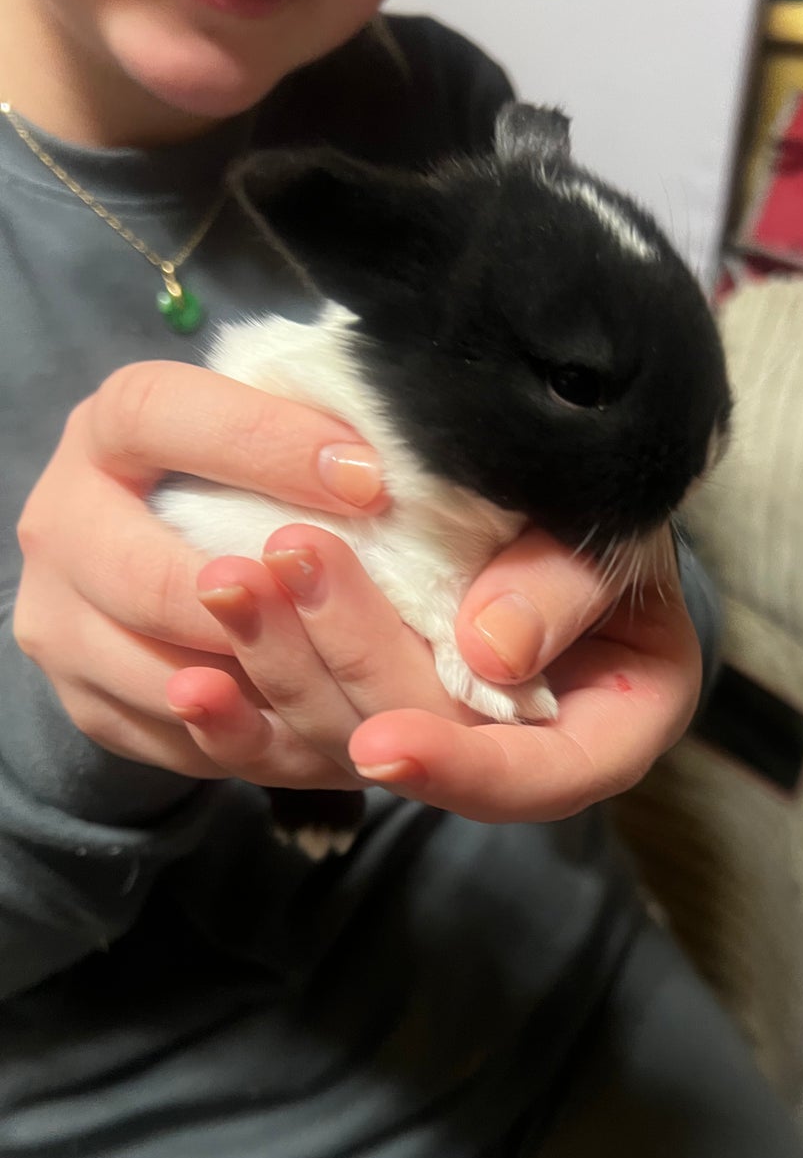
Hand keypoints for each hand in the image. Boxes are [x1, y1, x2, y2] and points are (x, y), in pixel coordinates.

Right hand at [13, 360, 389, 788]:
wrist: (146, 548)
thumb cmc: (234, 478)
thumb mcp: (257, 432)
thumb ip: (307, 434)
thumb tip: (386, 463)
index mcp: (107, 432)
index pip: (156, 416)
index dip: (263, 444)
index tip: (367, 479)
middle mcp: (62, 524)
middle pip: (141, 575)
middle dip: (251, 605)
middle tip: (340, 611)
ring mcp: (61, 623)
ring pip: (153, 676)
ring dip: (252, 687)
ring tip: (342, 688)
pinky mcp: (86, 703)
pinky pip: (168, 739)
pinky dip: (245, 741)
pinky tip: (315, 733)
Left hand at [173, 522, 701, 823]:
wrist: (570, 494)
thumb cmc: (613, 514)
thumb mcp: (617, 535)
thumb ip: (567, 589)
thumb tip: (488, 653)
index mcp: (604, 731)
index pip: (541, 779)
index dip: (461, 769)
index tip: (380, 745)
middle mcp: (516, 753)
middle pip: (426, 742)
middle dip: (348, 663)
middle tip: (284, 563)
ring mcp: (436, 737)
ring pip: (347, 740)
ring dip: (280, 665)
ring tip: (226, 582)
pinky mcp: (369, 715)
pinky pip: (301, 737)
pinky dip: (245, 715)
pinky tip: (191, 682)